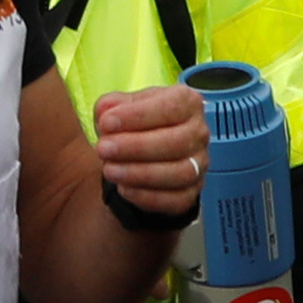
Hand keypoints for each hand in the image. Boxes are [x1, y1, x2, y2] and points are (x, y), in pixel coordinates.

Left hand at [89, 82, 209, 219]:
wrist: (145, 153)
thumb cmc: (137, 123)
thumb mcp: (123, 105)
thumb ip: (112, 105)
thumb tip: (105, 111)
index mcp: (187, 103)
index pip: (169, 107)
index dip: (137, 116)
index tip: (106, 122)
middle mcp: (198, 133)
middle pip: (177, 142)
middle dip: (136, 147)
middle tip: (104, 149)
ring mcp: (199, 165)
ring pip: (180, 173)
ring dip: (140, 174)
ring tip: (109, 170)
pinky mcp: (192, 192)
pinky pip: (177, 200)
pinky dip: (148, 196)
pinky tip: (124, 189)